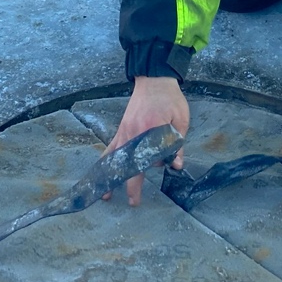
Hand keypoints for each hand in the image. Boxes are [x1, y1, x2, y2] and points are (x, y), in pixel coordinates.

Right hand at [103, 76, 188, 205]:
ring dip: (111, 176)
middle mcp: (134, 132)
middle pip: (130, 162)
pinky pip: (111, 148)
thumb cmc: (170, 99)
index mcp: (150, 128)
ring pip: (115, 158)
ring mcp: (124, 131)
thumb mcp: (180, 120)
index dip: (152, 170)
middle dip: (131, 183)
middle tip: (133, 202)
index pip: (150, 155)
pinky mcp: (121, 130)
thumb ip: (178, 144)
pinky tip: (101, 173)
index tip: (158, 176)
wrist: (154, 80)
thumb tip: (176, 165)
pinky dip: (106, 161)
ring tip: (105, 194)